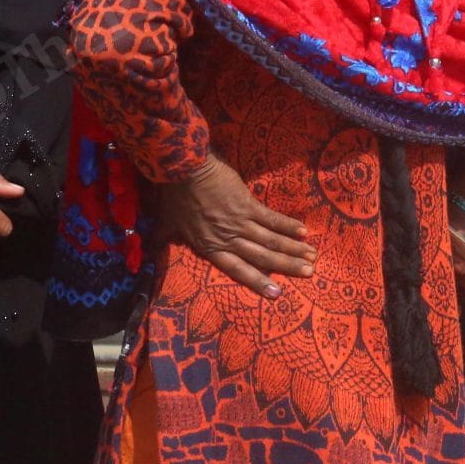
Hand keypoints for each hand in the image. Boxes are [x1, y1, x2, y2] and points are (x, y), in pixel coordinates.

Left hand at [157, 154, 315, 296]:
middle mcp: (228, 238)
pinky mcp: (248, 204)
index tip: (277, 294)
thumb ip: (164, 241)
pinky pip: (271, 218)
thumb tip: (153, 253)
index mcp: (210, 247)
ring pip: (270, 240)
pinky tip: (303, 231)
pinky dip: (287, 225)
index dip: (258, 282)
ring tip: (312, 257)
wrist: (183, 169)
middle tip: (308, 274)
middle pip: (261, 257)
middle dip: (286, 267)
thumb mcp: (166, 224)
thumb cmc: (174, 197)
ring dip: (293, 249)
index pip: (237, 270)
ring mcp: (240, 221)